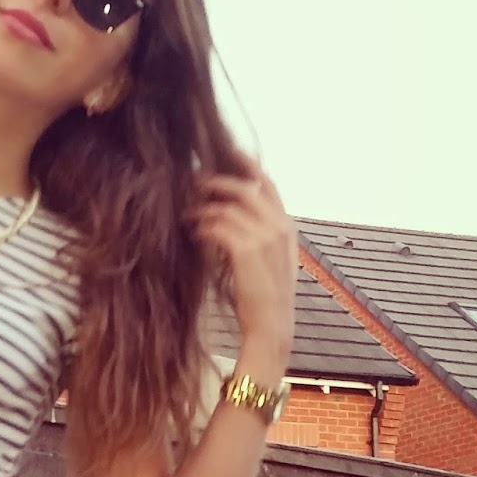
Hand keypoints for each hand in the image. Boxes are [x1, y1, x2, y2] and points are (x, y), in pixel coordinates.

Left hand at [184, 161, 297, 364]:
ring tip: (189, 214)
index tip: (232, 152)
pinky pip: (218, 225)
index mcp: (287, 227)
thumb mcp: (271, 260)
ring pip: (228, 207)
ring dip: (204, 208)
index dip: (249, 166)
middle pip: (246, 188)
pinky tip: (195, 232)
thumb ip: (260, 235)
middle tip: (194, 182)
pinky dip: (203, 226)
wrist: (271, 325)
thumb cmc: (265, 296)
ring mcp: (265, 237)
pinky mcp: (246, 250)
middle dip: (218, 182)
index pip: (269, 185)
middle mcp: (280, 227)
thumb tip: (232, 216)